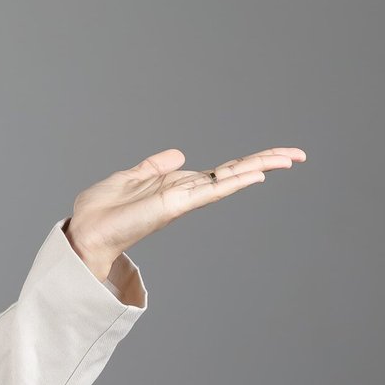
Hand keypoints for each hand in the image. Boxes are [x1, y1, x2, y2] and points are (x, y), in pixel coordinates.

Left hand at [64, 146, 307, 278]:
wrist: (86, 231)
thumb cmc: (103, 210)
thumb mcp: (131, 177)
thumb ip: (154, 166)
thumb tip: (178, 153)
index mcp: (178, 185)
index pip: (221, 171)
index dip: (248, 161)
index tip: (276, 155)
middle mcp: (186, 193)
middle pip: (234, 173)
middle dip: (266, 162)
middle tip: (298, 155)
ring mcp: (184, 199)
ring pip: (229, 180)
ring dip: (259, 167)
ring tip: (288, 158)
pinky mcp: (175, 205)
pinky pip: (210, 191)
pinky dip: (233, 182)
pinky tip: (256, 174)